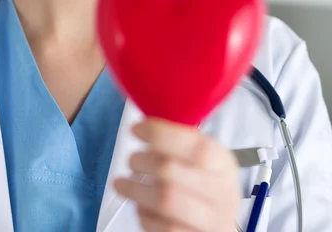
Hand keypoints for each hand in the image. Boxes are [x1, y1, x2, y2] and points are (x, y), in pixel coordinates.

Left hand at [113, 117, 240, 231]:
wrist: (217, 226)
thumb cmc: (205, 187)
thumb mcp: (204, 161)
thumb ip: (181, 143)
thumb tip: (146, 124)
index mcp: (223, 164)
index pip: (196, 146)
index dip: (161, 134)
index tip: (137, 128)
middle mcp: (221, 193)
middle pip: (173, 172)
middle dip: (143, 161)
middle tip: (132, 159)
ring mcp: (209, 221)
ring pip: (165, 201)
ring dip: (135, 189)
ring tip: (122, 183)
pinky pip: (162, 228)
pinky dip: (143, 215)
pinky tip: (140, 206)